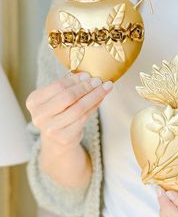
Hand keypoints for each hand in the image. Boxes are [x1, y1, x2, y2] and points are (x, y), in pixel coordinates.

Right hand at [26, 72, 112, 187]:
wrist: (56, 142)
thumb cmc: (57, 114)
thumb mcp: (55, 99)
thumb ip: (66, 87)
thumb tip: (86, 75)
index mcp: (33, 101)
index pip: (58, 86)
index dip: (75, 80)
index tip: (89, 75)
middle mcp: (38, 116)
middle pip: (68, 97)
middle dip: (86, 87)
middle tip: (99, 80)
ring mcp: (50, 129)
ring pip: (79, 108)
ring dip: (95, 96)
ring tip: (105, 88)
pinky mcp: (64, 138)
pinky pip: (84, 118)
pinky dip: (94, 107)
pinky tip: (100, 99)